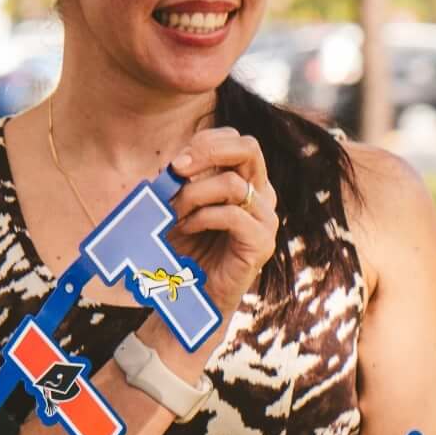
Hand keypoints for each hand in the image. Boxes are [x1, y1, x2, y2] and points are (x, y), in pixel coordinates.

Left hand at [164, 127, 279, 325]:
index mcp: (245, 179)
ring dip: (194, 195)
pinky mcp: (262, 242)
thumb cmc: (184, 248)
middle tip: (177, 168)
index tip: (176, 162)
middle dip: (208, 151)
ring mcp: (265, 217)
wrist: (194, 294)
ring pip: (233, 185)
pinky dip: (203, 218)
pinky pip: (233, 216)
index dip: (206, 142)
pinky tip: (187, 228)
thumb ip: (178, 184)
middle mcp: (261, 193)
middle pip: (249, 148)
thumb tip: (170, 167)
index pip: (236, 140)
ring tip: (175, 214)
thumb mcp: (175, 207)